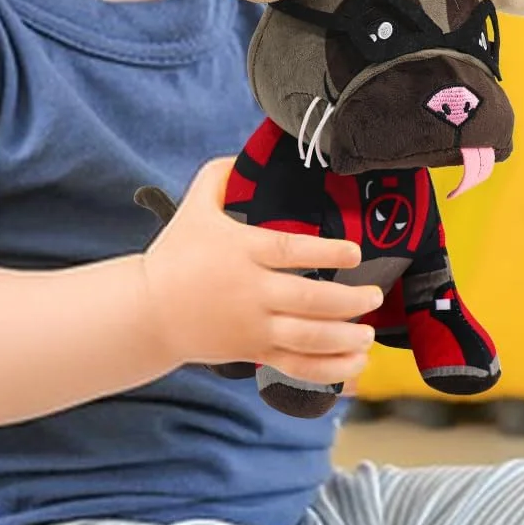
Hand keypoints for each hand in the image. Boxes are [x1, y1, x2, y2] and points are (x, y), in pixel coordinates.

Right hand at [140, 157, 381, 383]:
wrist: (149, 311)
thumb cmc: (175, 255)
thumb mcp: (193, 206)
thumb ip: (219, 176)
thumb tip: (245, 154)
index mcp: (241, 251)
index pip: (290, 250)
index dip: (327, 251)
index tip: (355, 252)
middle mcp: (250, 291)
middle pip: (308, 299)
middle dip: (349, 300)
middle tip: (374, 294)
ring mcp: (252, 326)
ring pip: (307, 338)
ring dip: (344, 337)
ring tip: (369, 333)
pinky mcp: (252, 351)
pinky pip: (296, 366)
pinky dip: (329, 370)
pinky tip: (354, 364)